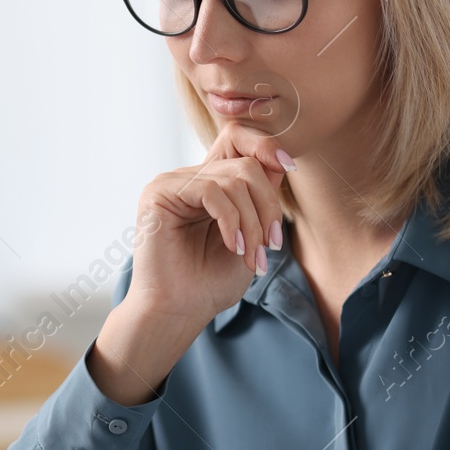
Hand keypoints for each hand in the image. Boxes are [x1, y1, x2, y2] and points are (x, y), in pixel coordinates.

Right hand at [85, 122, 291, 406]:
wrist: (179, 312)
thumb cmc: (210, 283)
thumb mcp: (251, 235)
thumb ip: (261, 198)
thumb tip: (279, 160)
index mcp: (209, 184)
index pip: (236, 138)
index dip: (265, 145)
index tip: (289, 167)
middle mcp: (189, 178)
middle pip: (246, 163)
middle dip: (268, 206)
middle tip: (271, 246)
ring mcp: (172, 183)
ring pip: (233, 179)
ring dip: (253, 222)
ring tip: (251, 256)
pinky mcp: (159, 193)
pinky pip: (212, 190)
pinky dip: (231, 220)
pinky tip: (233, 246)